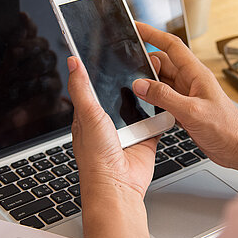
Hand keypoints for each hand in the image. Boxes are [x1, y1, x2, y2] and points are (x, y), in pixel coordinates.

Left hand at [66, 56, 158, 200]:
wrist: (118, 185)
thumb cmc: (96, 156)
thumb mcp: (86, 114)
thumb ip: (81, 88)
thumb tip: (72, 62)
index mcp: (89, 115)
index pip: (94, 86)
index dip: (101, 70)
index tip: (111, 52)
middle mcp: (108, 122)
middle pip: (120, 93)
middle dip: (129, 81)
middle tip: (140, 61)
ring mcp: (128, 129)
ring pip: (140, 104)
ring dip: (146, 95)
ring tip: (154, 77)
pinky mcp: (145, 137)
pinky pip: (156, 119)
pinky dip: (161, 112)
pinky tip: (164, 100)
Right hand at [132, 22, 237, 171]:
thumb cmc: (227, 129)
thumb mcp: (192, 111)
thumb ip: (165, 97)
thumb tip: (141, 85)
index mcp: (196, 74)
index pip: (171, 45)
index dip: (152, 34)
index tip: (135, 27)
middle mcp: (191, 81)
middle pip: (162, 63)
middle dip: (145, 63)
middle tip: (128, 70)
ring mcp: (188, 96)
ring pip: (162, 82)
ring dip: (149, 85)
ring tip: (134, 89)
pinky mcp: (185, 110)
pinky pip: (164, 99)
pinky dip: (154, 101)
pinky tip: (146, 108)